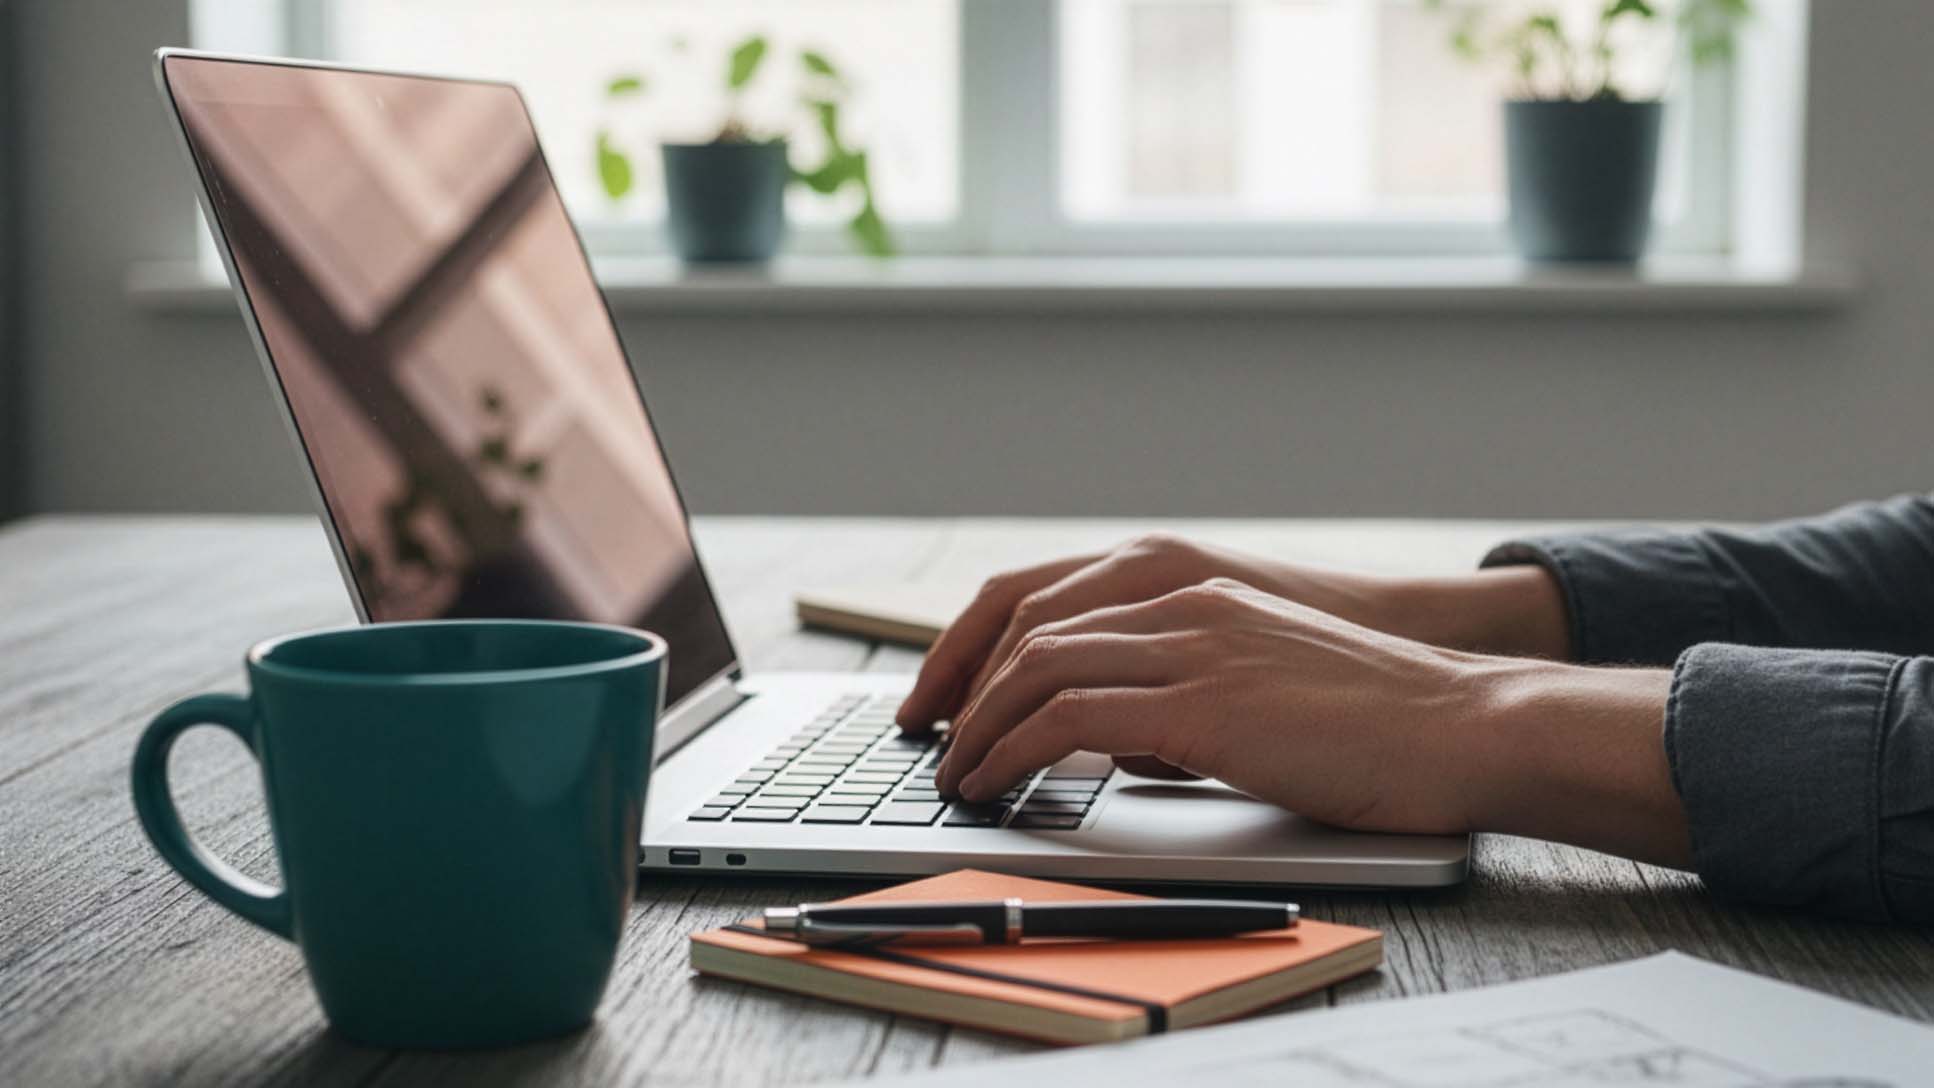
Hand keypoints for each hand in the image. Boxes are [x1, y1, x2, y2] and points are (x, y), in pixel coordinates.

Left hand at [934, 577, 1487, 831]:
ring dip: (979, 724)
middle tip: (931, 739)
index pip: (1045, 595)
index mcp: (1190, 586)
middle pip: (1025, 623)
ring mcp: (1193, 644)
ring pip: (1038, 667)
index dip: (978, 644)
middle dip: (960, 683)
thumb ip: (1179, 688)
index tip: (946, 694)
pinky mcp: (1206, 702)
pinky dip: (1016, 751)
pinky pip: (1071, 719)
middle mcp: (1181, 600)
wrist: (1460, 724)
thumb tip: (1113, 736)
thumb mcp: (1255, 680)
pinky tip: (998, 783)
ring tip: (956, 774)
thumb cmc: (1370, 719)